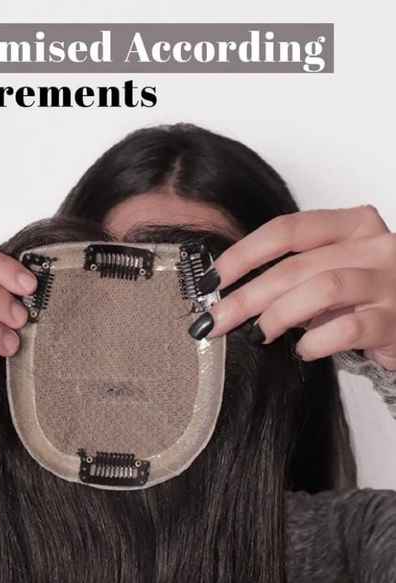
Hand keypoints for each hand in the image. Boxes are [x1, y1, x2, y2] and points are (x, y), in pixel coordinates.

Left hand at [206, 205, 395, 370]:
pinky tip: (303, 350)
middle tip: (217, 320)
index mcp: (354, 225)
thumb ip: (295, 273)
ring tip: (260, 335)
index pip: (288, 230)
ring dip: (280, 315)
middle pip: (297, 265)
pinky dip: (316, 341)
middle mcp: (374, 246)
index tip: (212, 280)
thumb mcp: (334, 271)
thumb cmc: (368, 299)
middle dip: (248, 296)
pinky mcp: (395, 320)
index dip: (244, 254)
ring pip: (323, 289)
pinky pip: (347, 329)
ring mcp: (389, 282)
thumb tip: (230, 294)